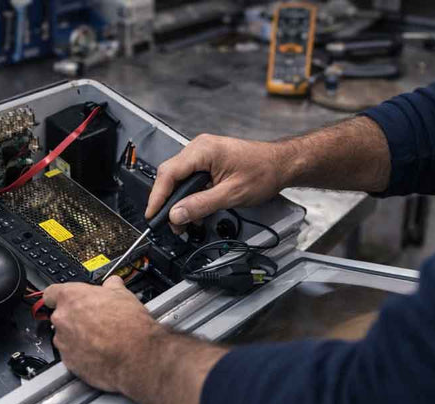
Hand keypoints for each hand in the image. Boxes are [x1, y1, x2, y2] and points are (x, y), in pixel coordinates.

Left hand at [43, 276, 162, 391]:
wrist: (136, 356)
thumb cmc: (129, 326)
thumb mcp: (124, 295)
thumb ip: (112, 287)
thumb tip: (112, 284)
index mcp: (71, 297)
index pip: (51, 293)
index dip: (59, 297)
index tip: (67, 300)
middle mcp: (62, 319)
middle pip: (60, 316)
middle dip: (74, 319)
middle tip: (94, 321)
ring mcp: (63, 342)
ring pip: (65, 337)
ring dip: (77, 337)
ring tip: (99, 339)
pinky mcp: (68, 362)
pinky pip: (71, 355)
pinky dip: (81, 354)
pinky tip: (98, 352)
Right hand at [146, 134, 283, 232]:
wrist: (281, 165)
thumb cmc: (263, 172)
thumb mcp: (231, 194)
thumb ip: (201, 205)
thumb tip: (176, 215)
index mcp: (203, 150)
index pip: (169, 173)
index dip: (157, 196)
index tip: (152, 215)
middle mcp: (199, 148)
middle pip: (170, 175)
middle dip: (167, 202)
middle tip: (169, 224)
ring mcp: (202, 153)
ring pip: (178, 178)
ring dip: (178, 201)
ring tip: (182, 222)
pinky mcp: (207, 161)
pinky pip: (189, 178)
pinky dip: (188, 195)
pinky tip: (192, 210)